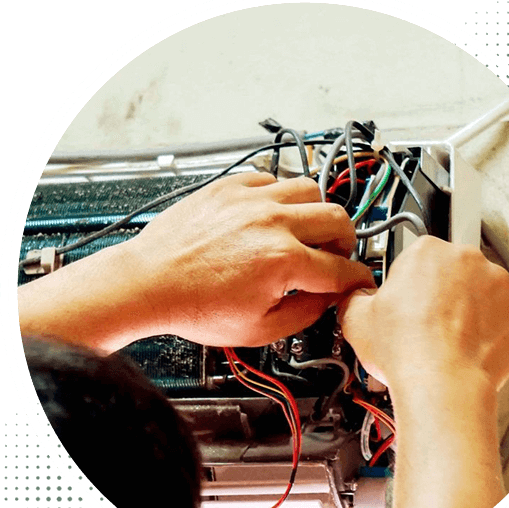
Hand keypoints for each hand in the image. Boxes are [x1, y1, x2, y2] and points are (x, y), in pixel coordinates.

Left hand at [122, 172, 375, 346]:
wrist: (149, 283)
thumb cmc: (193, 306)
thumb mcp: (259, 329)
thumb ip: (306, 314)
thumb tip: (327, 298)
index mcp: (283, 261)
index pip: (341, 269)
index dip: (358, 280)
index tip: (359, 281)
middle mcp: (271, 222)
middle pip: (338, 219)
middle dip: (346, 242)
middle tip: (335, 255)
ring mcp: (250, 199)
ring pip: (310, 189)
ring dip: (316, 213)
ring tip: (305, 230)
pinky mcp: (229, 187)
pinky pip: (272, 177)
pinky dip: (281, 195)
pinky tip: (272, 214)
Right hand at [338, 235, 508, 392]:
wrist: (443, 384)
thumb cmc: (407, 350)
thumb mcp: (356, 318)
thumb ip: (356, 296)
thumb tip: (356, 296)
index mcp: (426, 250)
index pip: (418, 256)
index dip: (410, 281)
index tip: (409, 300)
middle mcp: (465, 257)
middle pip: (452, 270)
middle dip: (442, 291)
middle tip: (427, 322)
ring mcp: (498, 281)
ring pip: (482, 289)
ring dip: (469, 307)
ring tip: (449, 338)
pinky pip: (506, 311)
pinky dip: (493, 325)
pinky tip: (471, 344)